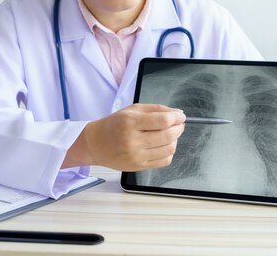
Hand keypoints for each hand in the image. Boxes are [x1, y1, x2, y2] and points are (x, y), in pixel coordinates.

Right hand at [64, 104, 185, 170]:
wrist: (96, 144)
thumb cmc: (114, 125)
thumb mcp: (132, 110)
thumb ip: (156, 109)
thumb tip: (178, 113)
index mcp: (130, 122)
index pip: (162, 120)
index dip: (176, 118)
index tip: (181, 116)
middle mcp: (133, 140)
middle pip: (167, 135)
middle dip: (178, 128)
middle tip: (179, 124)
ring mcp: (136, 155)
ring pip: (168, 149)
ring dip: (175, 140)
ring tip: (171, 134)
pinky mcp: (138, 166)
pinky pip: (164, 161)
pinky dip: (169, 152)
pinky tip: (164, 146)